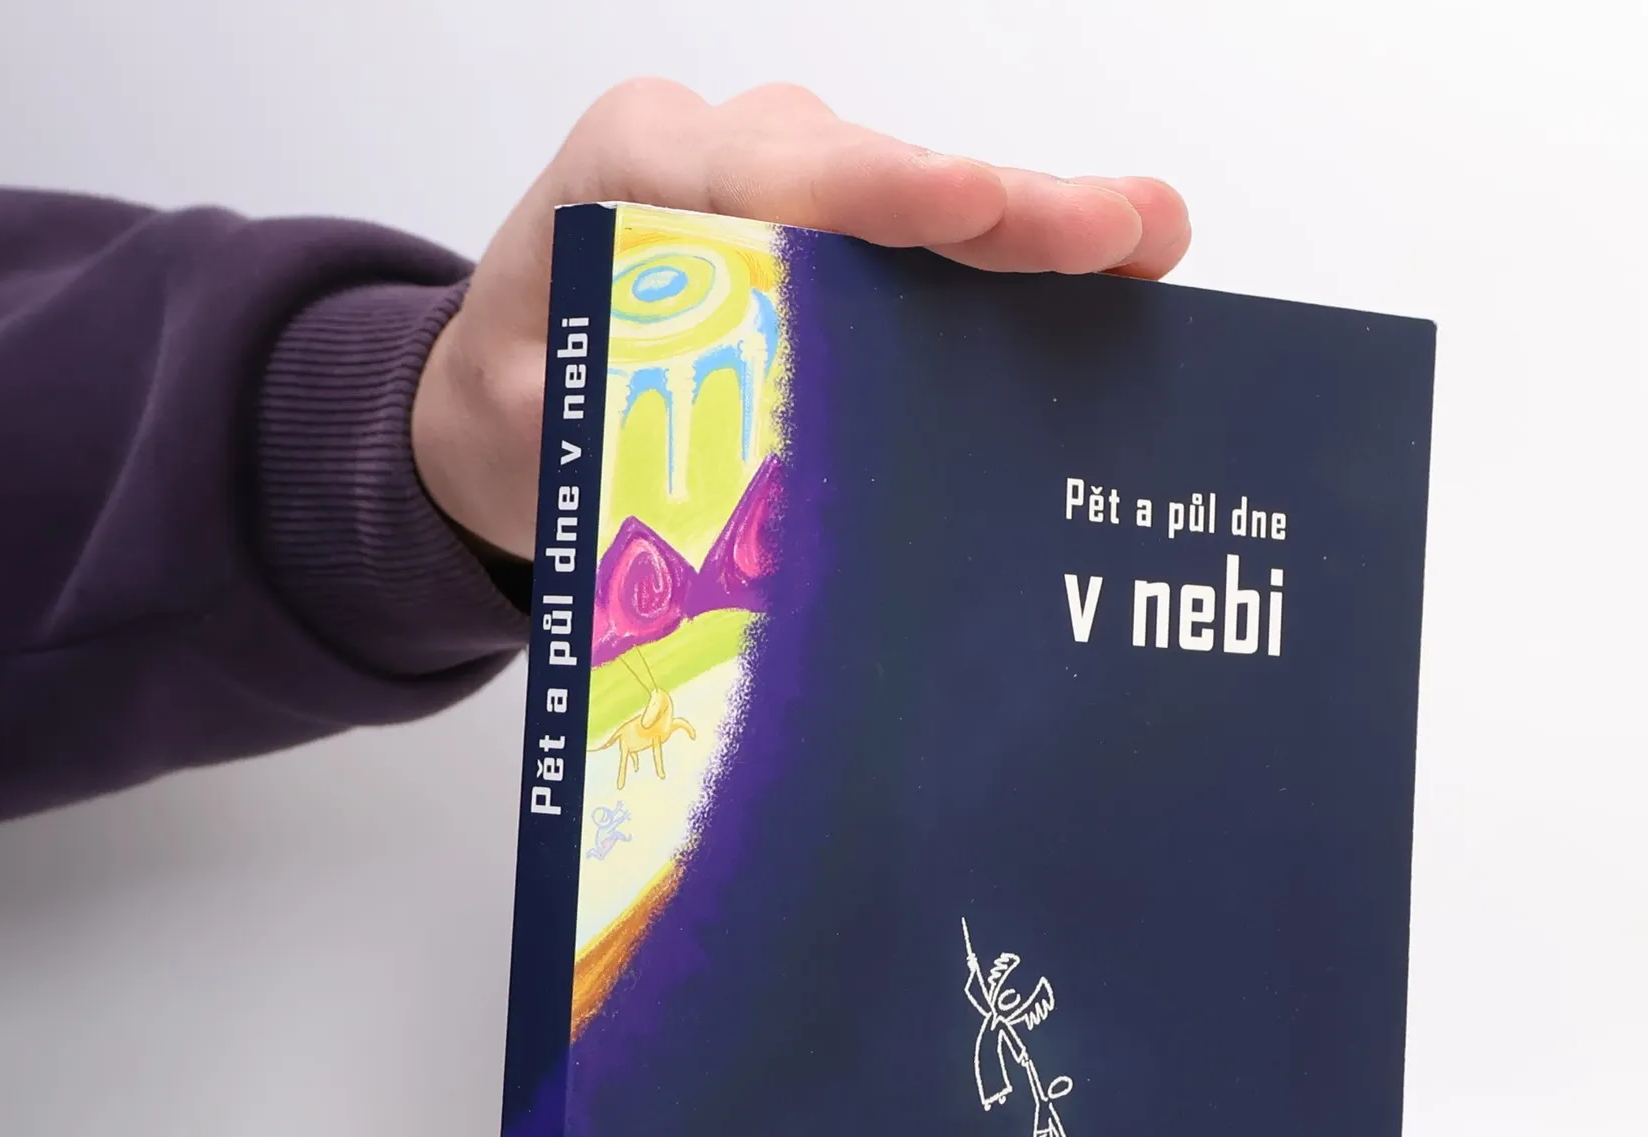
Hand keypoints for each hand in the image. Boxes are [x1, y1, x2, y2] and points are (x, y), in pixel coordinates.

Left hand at [411, 80, 1191, 557]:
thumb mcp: (525, 416)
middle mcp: (728, 151)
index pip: (781, 170)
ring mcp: (790, 186)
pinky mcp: (830, 239)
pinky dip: (1015, 261)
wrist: (495, 402)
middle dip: (1007, 204)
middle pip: (882, 174)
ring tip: (1152, 243)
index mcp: (639, 163)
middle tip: (1127, 230)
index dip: (889, 192)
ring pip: (925, 201)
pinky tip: (1110, 271)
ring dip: (1038, 228)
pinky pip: (929, 243)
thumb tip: (739, 474)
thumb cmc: (509, 400)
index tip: (975, 208)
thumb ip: (607, 420)